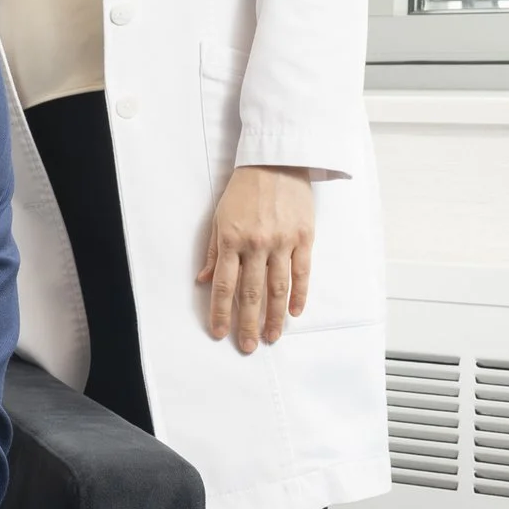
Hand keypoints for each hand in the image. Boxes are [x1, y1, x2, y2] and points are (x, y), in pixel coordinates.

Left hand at [198, 164, 314, 352]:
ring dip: (275, 316)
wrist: (275, 162)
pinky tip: (295, 312)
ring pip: (278, 288)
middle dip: (247, 323)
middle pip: (251, 292)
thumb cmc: (243, 190)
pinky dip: (299, 294)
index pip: (224, 285)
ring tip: (272, 337)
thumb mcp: (219, 217)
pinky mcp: (304, 237)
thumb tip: (204, 281)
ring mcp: (282, 242)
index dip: (221, 312)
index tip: (219, 333)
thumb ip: (213, 251)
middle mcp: (256, 244)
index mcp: (231, 239)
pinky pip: (302, 272)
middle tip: (247, 346)